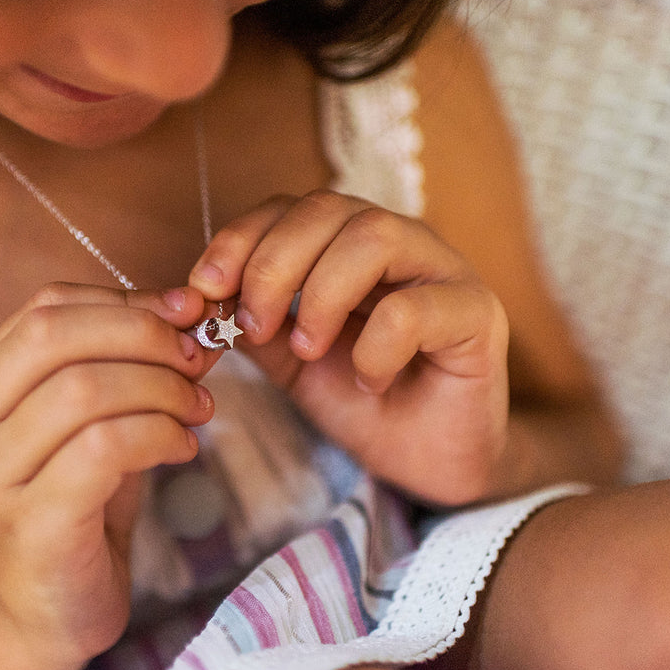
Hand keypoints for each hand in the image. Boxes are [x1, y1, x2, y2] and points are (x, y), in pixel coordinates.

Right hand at [0, 283, 216, 669]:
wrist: (47, 612)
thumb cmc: (78, 505)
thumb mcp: (96, 419)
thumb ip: (127, 364)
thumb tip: (190, 308)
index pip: (45, 309)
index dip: (124, 302)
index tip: (186, 314)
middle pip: (53, 334)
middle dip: (142, 334)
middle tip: (196, 358)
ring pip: (81, 388)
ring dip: (160, 388)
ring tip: (197, 409)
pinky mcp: (27, 524)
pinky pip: (102, 447)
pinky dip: (158, 434)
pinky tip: (182, 448)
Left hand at [189, 191, 509, 505]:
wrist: (426, 462)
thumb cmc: (360, 399)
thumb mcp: (287, 358)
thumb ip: (250, 321)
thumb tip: (192, 299)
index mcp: (347, 243)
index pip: (288, 208)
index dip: (241, 238)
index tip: (202, 287)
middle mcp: (398, 243)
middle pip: (328, 208)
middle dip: (274, 264)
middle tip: (253, 324)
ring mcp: (442, 271)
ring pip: (376, 236)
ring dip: (322, 294)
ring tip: (307, 349)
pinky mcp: (477, 315)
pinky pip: (417, 307)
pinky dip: (376, 346)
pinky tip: (369, 382)